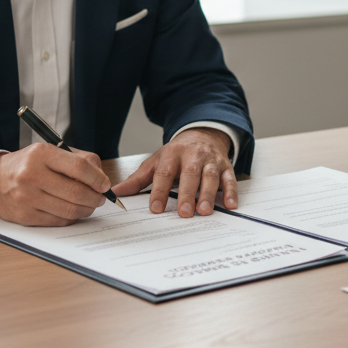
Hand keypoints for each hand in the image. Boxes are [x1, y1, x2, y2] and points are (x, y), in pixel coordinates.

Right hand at [0, 143, 110, 225]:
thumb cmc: (27, 165)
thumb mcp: (49, 152)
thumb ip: (78, 160)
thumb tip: (102, 178)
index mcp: (41, 154)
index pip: (79, 167)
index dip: (98, 178)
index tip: (105, 184)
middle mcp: (31, 175)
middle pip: (76, 192)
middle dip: (95, 198)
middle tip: (100, 198)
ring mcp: (27, 198)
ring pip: (70, 210)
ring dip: (86, 210)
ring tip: (89, 205)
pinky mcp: (25, 216)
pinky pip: (59, 221)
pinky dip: (72, 218)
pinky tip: (73, 211)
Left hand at [113, 128, 235, 216]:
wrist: (202, 134)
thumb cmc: (177, 153)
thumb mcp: (156, 161)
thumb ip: (138, 179)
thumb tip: (116, 193)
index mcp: (172, 154)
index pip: (164, 172)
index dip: (160, 190)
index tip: (156, 208)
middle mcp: (192, 155)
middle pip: (190, 174)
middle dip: (187, 194)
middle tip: (183, 213)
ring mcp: (210, 160)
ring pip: (211, 176)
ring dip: (208, 194)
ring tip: (203, 211)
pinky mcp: (225, 166)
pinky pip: (230, 178)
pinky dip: (231, 192)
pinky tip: (230, 205)